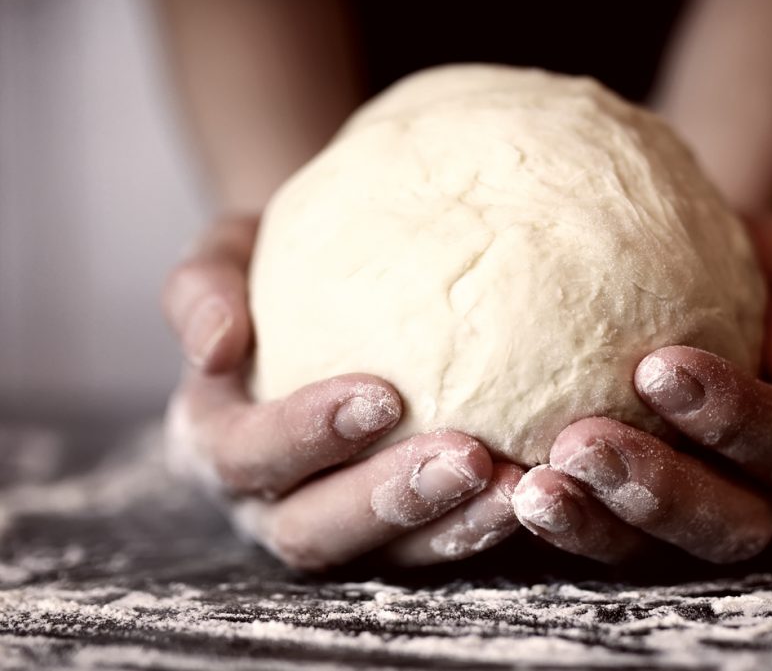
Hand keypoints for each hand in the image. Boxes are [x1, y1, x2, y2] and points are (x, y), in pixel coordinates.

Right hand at [162, 216, 522, 568]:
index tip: (384, 395)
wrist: (327, 285)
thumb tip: (216, 344)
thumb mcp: (228, 252)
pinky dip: (479, 524)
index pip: (245, 453)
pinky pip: (432, 546)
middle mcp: (263, 498)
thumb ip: (203, 286)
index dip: (304, 435)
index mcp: (213, 436)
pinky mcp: (391, 532)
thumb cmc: (273, 265)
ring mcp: (330, 522)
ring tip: (518, 485)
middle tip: (468, 456)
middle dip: (387, 500)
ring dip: (449, 526)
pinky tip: (533, 487)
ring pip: (382, 555)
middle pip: (310, 528)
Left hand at [512, 213, 771, 563]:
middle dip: (659, 491)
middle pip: (730, 523)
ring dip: (593, 522)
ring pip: (651, 548)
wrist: (667, 267)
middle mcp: (755, 489)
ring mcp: (683, 515)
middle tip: (582, 443)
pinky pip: (589, 536)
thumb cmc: (731, 256)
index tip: (660, 367)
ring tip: (533, 488)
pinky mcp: (618, 519)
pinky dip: (552, 520)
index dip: (735, 416)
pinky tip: (501, 484)